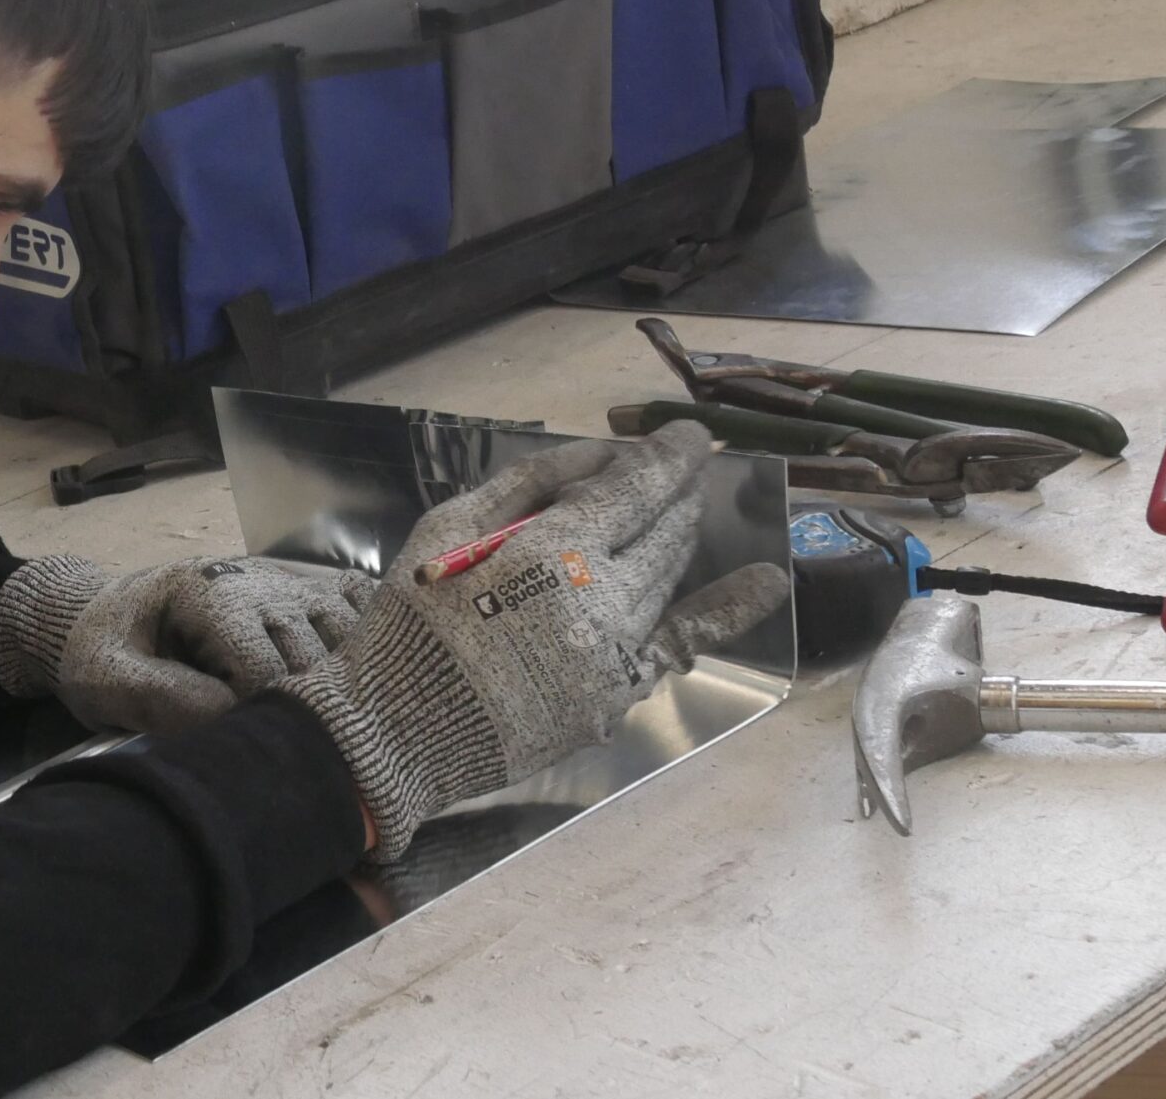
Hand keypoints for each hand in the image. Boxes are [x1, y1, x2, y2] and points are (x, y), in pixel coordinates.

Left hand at [0, 554, 374, 731]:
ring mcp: (287, 583)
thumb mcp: (107, 677)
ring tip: (317, 730)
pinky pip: (357, 603)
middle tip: (283, 755)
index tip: (246, 753)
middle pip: (313, 661)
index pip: (266, 670)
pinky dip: (367, 638)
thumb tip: (233, 718)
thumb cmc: (102, 649)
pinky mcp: (300, 590)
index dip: (261, 723)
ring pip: (347, 637)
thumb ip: (161, 697)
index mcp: (212, 596)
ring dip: (341, 686)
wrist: (100, 613)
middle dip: (303, 715)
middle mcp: (261, 582)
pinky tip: (356, 680)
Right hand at [276, 423, 789, 859]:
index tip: (690, 436)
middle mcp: (601, 600)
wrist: (399, 729)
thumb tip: (600, 452)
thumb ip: (531, 482)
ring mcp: (616, 653)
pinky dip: (727, 609)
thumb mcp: (450, 526)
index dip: (671, 455)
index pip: (638, 486)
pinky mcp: (616, 695)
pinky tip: (766, 581)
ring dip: (681, 533)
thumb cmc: (412, 620)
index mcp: (553, 550)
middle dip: (678, 490)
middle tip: (682, 469)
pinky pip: (684, 642)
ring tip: (680, 508)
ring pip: (671, 575)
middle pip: (665, 526)